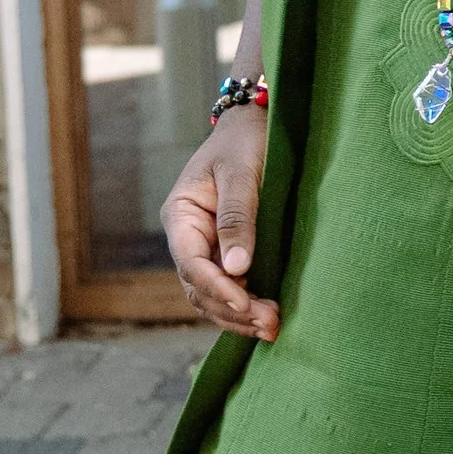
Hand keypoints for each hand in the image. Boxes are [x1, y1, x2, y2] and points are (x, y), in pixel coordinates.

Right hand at [162, 108, 279, 341]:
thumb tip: (238, 267)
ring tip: (271, 327)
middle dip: (231, 309)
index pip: (191, 263)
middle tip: (270, 324)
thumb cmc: (245, 142)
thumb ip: (237, 217)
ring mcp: (205, 247)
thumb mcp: (241, 173)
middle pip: (199, 287)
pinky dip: (244, 306)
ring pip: (211, 295)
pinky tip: (266, 317)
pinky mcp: (226, 253)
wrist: (254, 126)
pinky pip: (227, 287)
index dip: (218, 287)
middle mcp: (187, 237)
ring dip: (238, 315)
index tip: (246, 303)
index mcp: (181, 215)